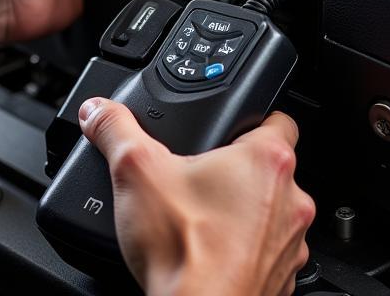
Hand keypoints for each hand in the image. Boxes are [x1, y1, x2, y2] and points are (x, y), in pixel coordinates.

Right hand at [79, 101, 314, 295]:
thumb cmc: (183, 250)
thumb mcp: (134, 169)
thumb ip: (115, 128)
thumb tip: (98, 111)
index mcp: (267, 160)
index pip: (279, 119)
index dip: (253, 118)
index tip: (229, 126)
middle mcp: (291, 200)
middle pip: (271, 168)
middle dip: (239, 169)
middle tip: (201, 176)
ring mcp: (291, 244)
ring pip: (272, 212)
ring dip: (245, 211)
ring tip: (202, 215)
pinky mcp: (280, 280)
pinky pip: (268, 252)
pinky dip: (245, 249)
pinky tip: (210, 250)